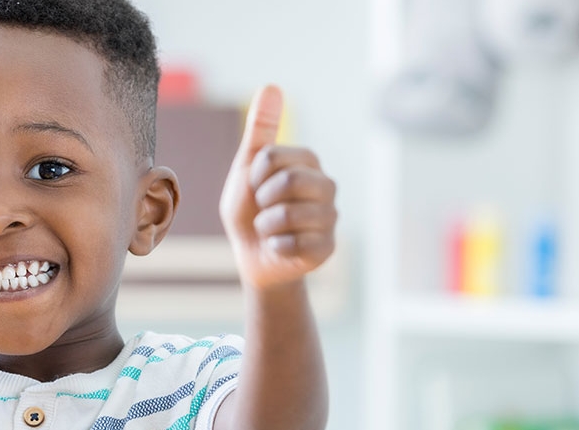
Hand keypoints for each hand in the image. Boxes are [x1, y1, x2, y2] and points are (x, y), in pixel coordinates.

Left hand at [219, 86, 336, 290]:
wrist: (253, 254)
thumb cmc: (250, 207)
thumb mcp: (248, 166)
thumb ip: (261, 128)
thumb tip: (271, 85)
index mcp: (309, 161)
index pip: (274, 157)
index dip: (254, 175)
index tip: (255, 186)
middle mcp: (326, 186)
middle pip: (289, 181)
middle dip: (262, 199)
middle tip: (263, 208)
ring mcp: (330, 217)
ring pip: (288, 215)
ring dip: (265, 226)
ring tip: (270, 228)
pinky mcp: (327, 247)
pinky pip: (293, 244)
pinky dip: (275, 247)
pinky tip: (279, 246)